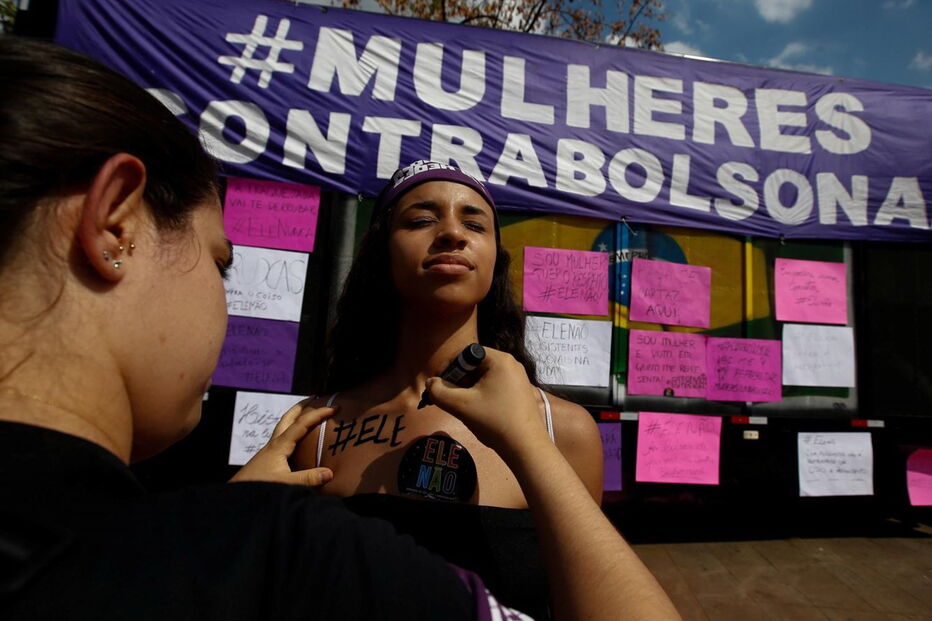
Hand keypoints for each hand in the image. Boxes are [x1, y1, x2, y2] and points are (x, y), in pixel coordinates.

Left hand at [230, 402, 335, 486]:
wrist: (235, 497)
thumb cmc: (258, 487)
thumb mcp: (285, 484)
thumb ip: (307, 478)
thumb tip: (330, 472)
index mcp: (279, 446)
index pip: (301, 424)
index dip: (317, 414)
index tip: (333, 408)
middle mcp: (274, 444)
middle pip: (288, 418)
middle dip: (302, 406)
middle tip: (315, 398)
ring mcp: (269, 451)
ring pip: (283, 426)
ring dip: (295, 416)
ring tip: (307, 413)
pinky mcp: (267, 459)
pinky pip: (282, 437)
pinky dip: (291, 430)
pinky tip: (296, 440)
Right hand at [425, 347, 549, 458]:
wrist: (526, 447)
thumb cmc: (494, 421)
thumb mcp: (461, 405)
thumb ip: (440, 392)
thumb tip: (430, 383)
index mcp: (500, 360)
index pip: (468, 353)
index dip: (451, 367)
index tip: (442, 385)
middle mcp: (512, 364)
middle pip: (476, 365)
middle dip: (460, 380)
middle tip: (451, 399)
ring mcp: (518, 379)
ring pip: (485, 378)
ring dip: (470, 390)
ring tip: (465, 408)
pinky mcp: (520, 393)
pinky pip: (496, 387)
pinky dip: (483, 396)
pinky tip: (480, 413)